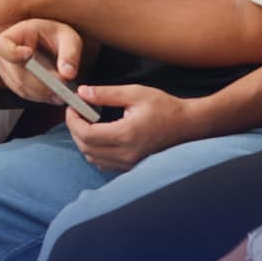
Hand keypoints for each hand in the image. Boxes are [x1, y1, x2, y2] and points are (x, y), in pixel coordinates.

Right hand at [0, 19, 86, 104]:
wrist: (55, 45)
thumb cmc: (58, 37)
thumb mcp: (69, 38)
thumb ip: (70, 53)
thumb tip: (67, 73)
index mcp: (18, 33)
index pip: (1, 44)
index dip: (12, 52)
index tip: (29, 54)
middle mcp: (8, 52)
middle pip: (15, 72)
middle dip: (39, 82)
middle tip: (59, 85)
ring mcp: (8, 69)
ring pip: (19, 86)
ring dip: (41, 92)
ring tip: (61, 91)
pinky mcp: (15, 82)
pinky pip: (24, 93)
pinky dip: (40, 96)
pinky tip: (53, 93)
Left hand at [66, 84, 194, 172]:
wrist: (189, 125)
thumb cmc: (165, 107)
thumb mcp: (136, 93)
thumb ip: (106, 93)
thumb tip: (82, 92)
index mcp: (126, 135)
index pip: (86, 134)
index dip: (73, 121)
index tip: (72, 107)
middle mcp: (126, 154)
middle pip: (85, 148)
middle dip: (75, 130)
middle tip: (77, 113)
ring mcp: (129, 164)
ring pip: (92, 158)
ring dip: (84, 141)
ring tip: (88, 123)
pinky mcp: (132, 167)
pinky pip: (104, 164)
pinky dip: (96, 151)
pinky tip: (101, 136)